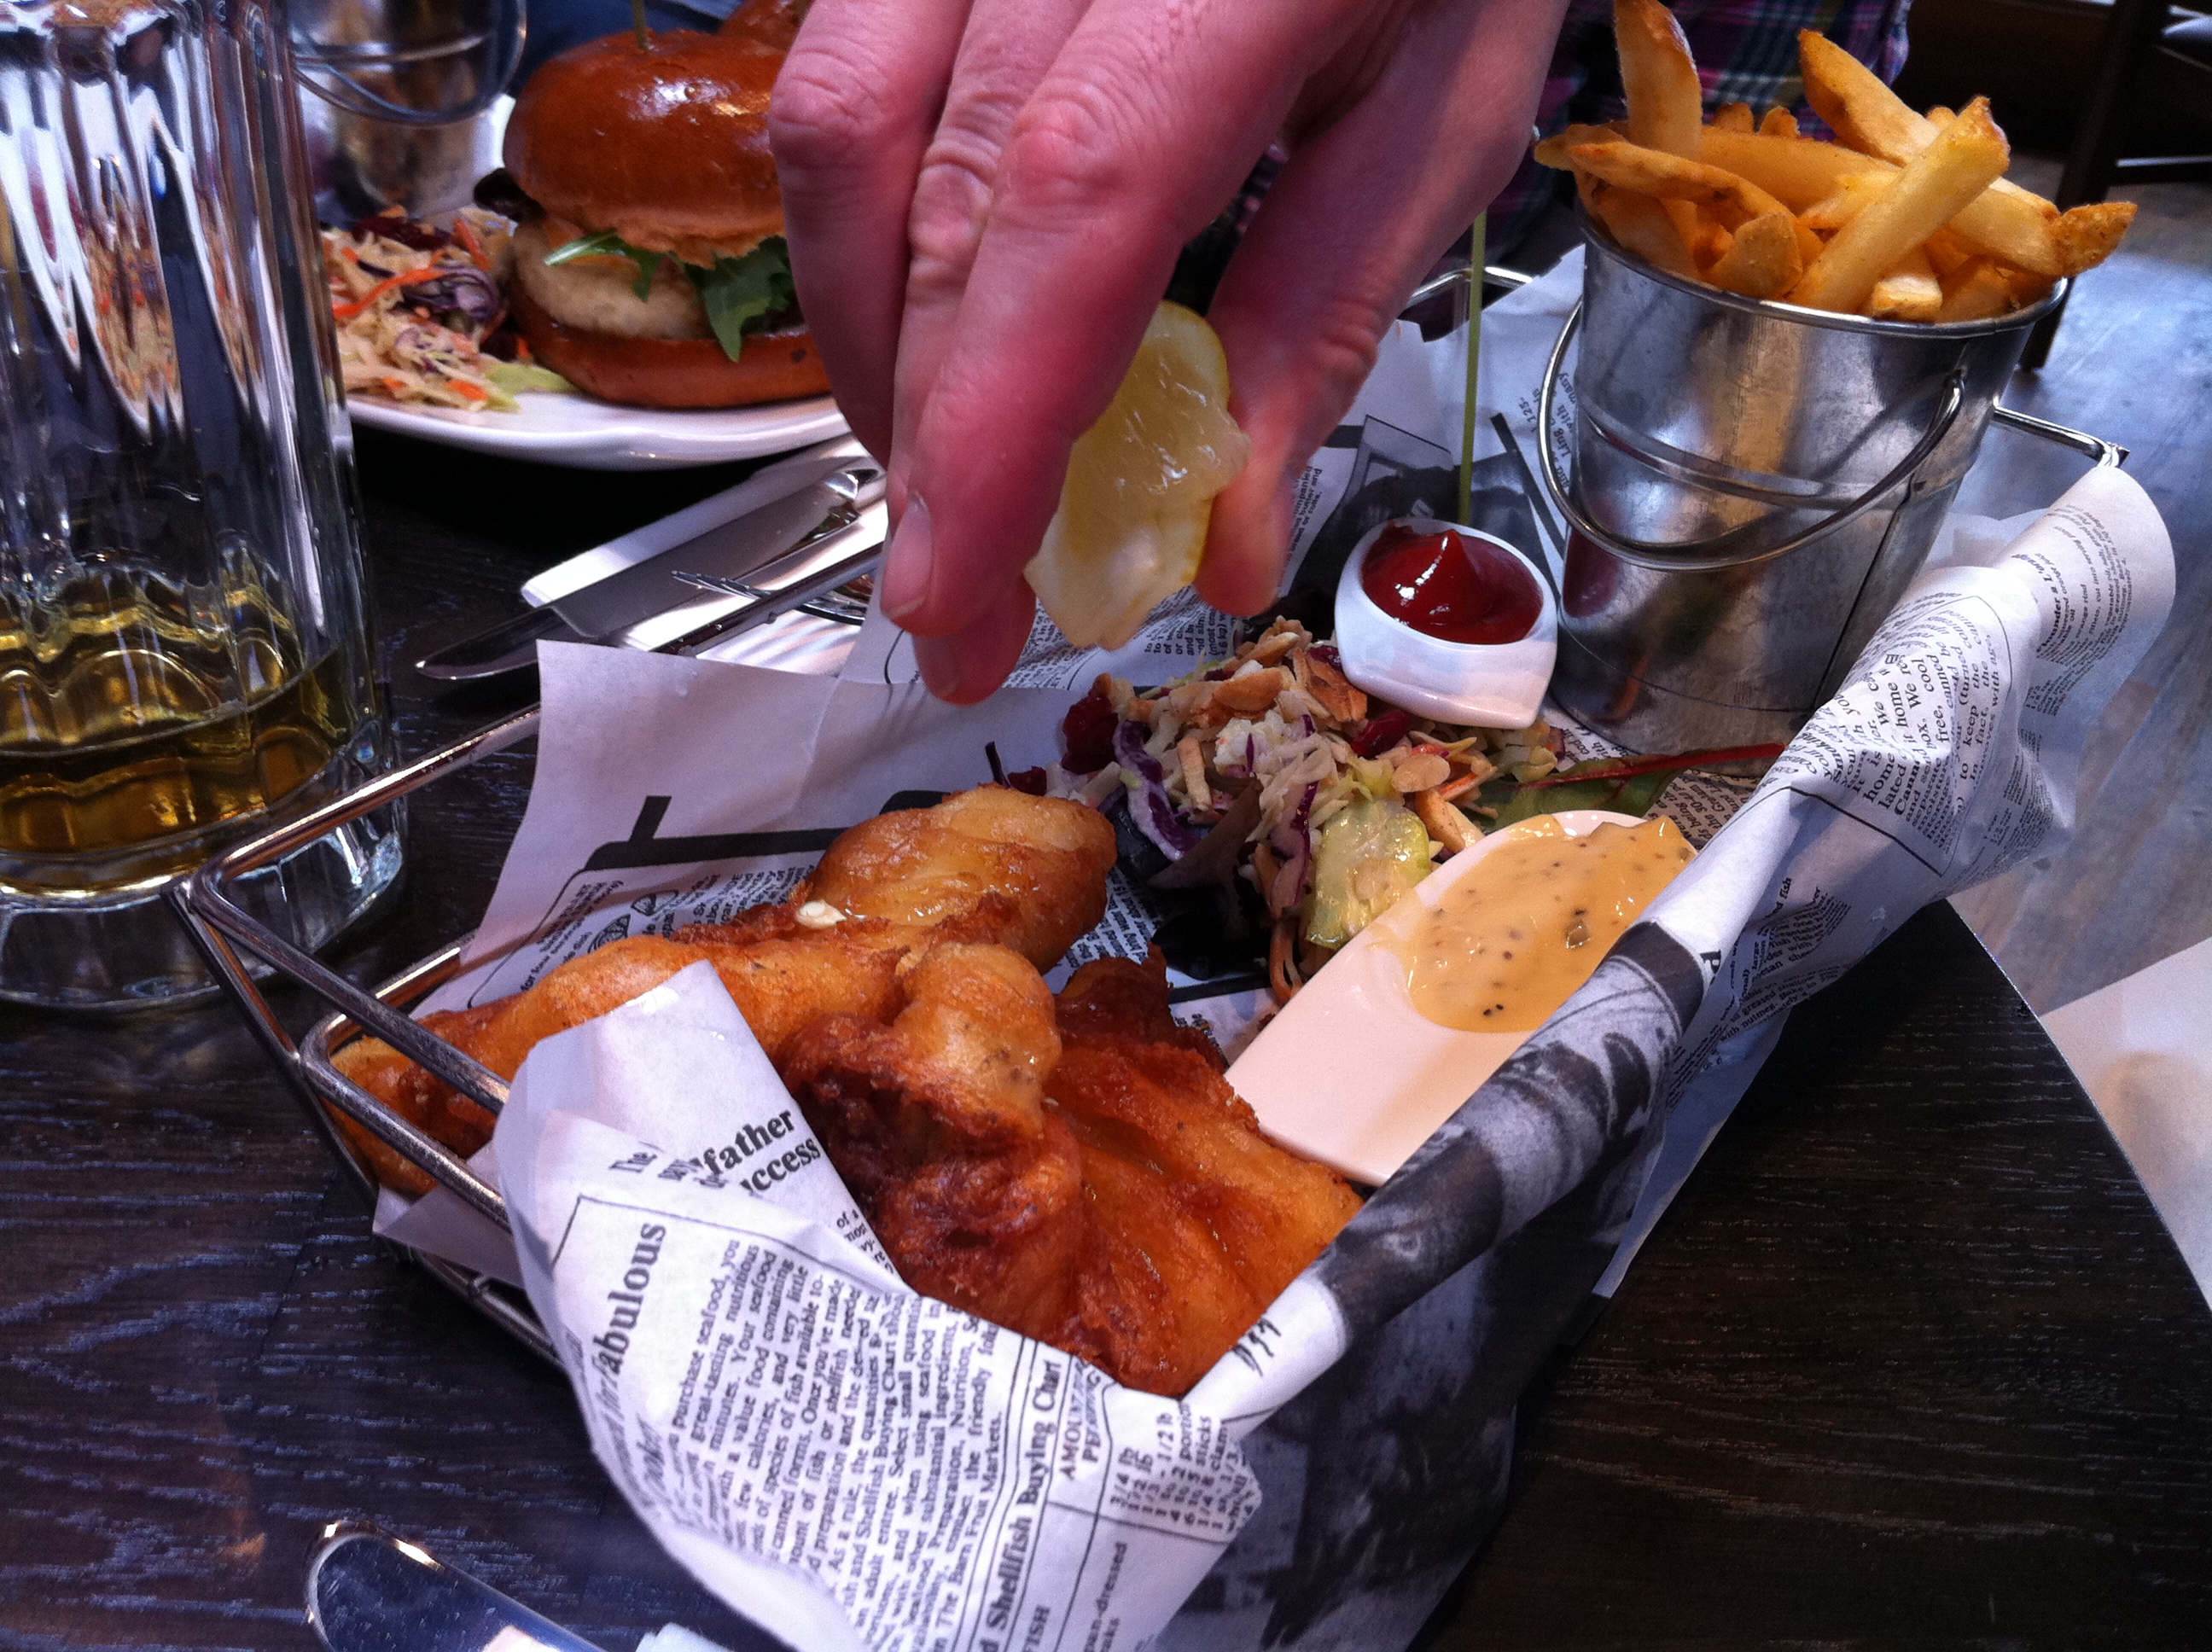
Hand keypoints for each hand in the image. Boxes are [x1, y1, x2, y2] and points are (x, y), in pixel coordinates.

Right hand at [770, 0, 1569, 700]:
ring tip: (942, 479)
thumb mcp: (1443, 118)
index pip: (1078, 198)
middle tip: (959, 602)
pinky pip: (839, 78)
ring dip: (872, 349)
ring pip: (842, 136)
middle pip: (937, 196)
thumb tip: (1225, 544)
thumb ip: (1328, 318)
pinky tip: (930, 332)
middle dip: (927, 439)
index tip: (956, 592)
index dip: (995, 418)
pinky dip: (864, 239)